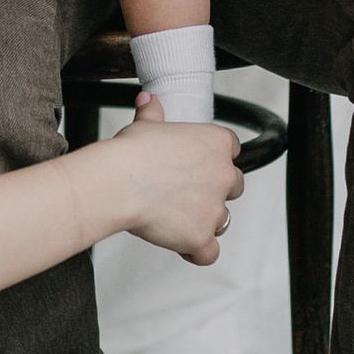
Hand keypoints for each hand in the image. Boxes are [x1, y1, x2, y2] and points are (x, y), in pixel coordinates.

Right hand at [101, 92, 240, 262]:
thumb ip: (153, 113)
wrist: (119, 183)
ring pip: (222, 220)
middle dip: (214, 191)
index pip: (233, 149)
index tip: (198, 165)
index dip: (215, 159)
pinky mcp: (201, 237)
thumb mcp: (145, 125)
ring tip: (177, 219)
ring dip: (205, 221)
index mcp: (216, 142)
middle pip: (235, 185)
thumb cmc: (131, 153)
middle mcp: (224, 175)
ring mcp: (215, 209)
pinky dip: (197, 252)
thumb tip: (148, 100)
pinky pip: (209, 253)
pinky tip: (182, 246)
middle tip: (185, 193)